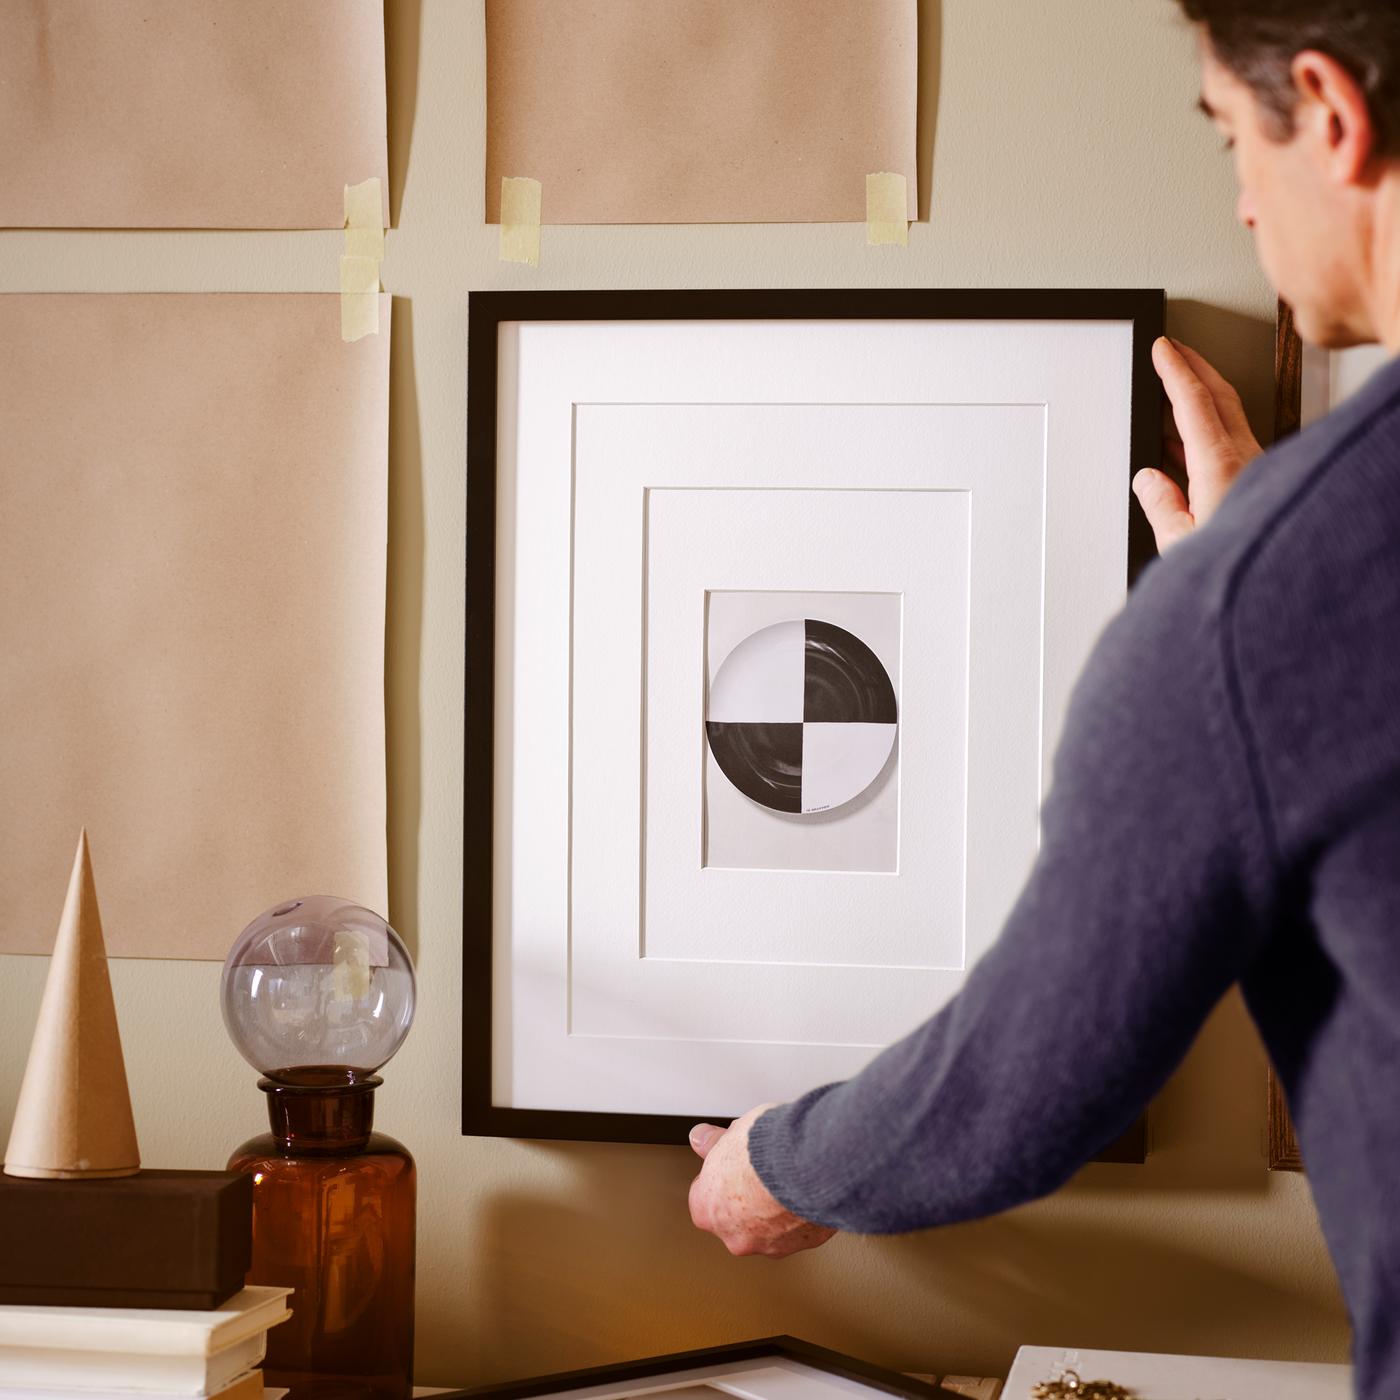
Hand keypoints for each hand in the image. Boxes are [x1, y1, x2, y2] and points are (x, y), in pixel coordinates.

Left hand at [687, 1104, 837, 1257]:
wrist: (808, 1161)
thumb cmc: (765, 1151)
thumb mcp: (731, 1133)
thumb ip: (713, 1143)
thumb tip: (701, 1137)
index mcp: (708, 1210)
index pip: (706, 1195)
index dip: (722, 1174)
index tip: (734, 1160)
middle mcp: (736, 1236)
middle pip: (737, 1216)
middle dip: (749, 1196)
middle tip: (762, 1168)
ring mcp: (771, 1245)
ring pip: (771, 1226)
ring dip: (777, 1207)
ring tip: (787, 1175)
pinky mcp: (805, 1244)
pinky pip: (801, 1227)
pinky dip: (803, 1211)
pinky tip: (806, 1186)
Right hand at [1135, 337, 1261, 550]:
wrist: (1278, 583)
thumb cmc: (1233, 569)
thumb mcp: (1179, 543)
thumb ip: (1161, 506)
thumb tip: (1148, 480)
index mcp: (1219, 467)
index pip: (1194, 403)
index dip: (1176, 371)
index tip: (1163, 348)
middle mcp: (1244, 461)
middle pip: (1219, 396)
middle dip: (1195, 366)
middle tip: (1174, 349)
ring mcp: (1255, 469)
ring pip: (1227, 418)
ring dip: (1201, 398)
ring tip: (1174, 391)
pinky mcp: (1259, 483)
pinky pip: (1229, 444)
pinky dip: (1205, 432)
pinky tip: (1184, 445)